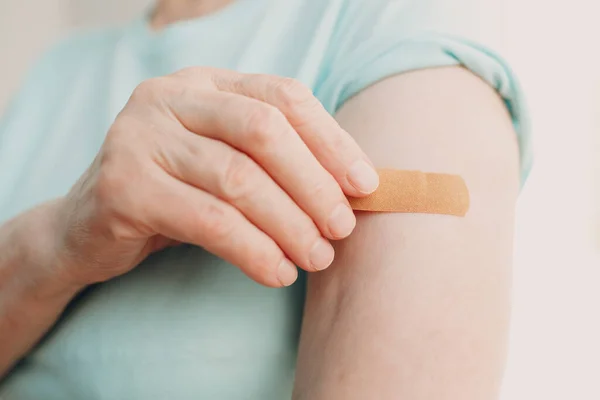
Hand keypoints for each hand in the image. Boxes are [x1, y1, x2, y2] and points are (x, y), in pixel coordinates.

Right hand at [50, 67, 378, 287]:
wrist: (85, 227)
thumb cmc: (174, 194)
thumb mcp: (224, 163)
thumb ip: (275, 162)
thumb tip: (353, 189)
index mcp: (204, 84)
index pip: (282, 96)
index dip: (331, 140)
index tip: (366, 185)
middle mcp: (169, 97)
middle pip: (263, 131)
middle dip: (314, 184)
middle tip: (342, 228)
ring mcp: (139, 136)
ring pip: (238, 179)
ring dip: (290, 224)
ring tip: (317, 257)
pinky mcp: (121, 185)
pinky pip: (208, 220)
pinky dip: (252, 250)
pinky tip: (277, 273)